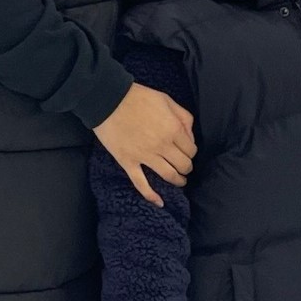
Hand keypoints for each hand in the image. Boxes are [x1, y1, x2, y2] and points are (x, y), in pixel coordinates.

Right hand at [93, 83, 195, 206]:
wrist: (108, 100)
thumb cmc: (138, 97)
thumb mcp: (167, 100)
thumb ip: (183, 116)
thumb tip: (190, 135)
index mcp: (173, 130)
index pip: (191, 150)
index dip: (191, 152)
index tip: (187, 152)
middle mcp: (162, 146)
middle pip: (183, 165)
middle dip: (186, 167)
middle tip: (184, 167)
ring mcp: (145, 156)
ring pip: (168, 175)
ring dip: (177, 180)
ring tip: (179, 181)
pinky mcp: (128, 162)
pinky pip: (141, 183)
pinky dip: (151, 195)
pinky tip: (159, 202)